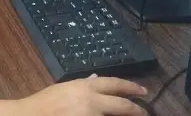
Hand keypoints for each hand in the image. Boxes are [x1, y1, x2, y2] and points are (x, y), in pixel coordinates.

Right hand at [16, 75, 148, 115]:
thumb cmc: (45, 103)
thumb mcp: (64, 88)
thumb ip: (82, 85)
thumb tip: (95, 79)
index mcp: (85, 87)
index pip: (114, 84)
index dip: (131, 87)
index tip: (143, 91)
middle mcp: (92, 101)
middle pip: (123, 105)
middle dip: (137, 109)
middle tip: (145, 111)